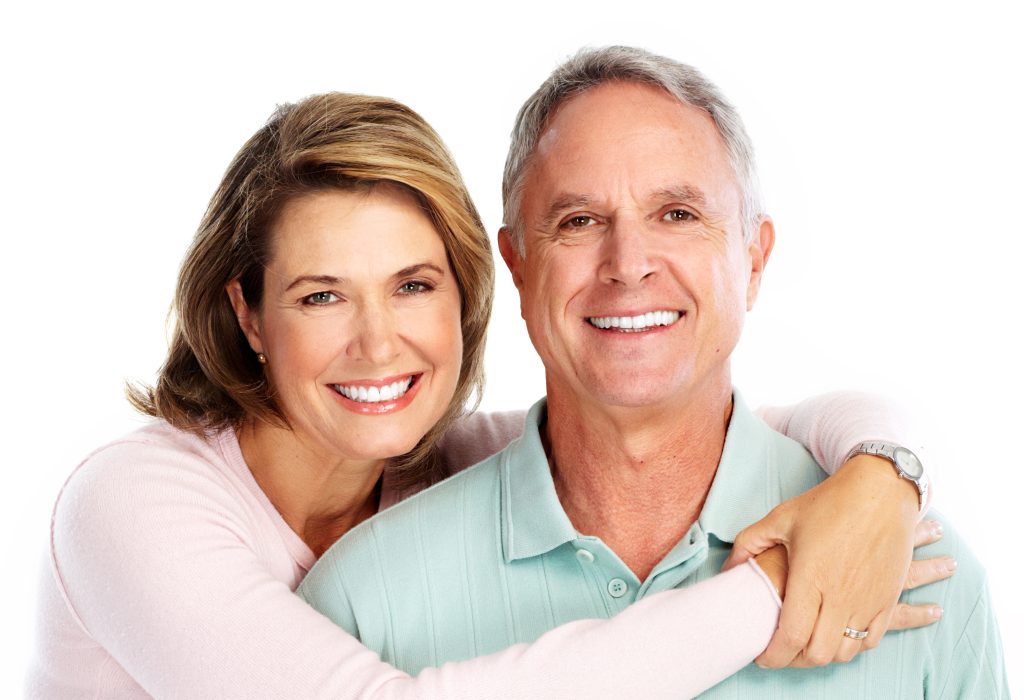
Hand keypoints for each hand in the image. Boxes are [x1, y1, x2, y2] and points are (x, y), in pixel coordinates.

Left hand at [724, 455, 950, 666]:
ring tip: (806, 642)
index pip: (791, 637)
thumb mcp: (781, 518)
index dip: (773, 655)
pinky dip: (851, 645)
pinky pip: (871, 641)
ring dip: (823, 654)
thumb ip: (749, 543)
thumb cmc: (829, 503)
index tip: (761, 656)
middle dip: (794, 660)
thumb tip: (729, 568)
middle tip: (781, 650)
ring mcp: (869, 601)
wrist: (881, 491)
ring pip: (845, 653)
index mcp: (811, 579)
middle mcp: (842, 596)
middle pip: (818, 654)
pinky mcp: (888, 599)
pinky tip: (835, 632)